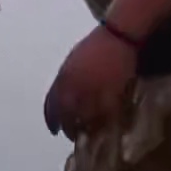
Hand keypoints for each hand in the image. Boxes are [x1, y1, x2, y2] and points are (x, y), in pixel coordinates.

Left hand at [43, 24, 137, 138]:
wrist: (117, 35)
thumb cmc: (95, 45)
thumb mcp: (72, 60)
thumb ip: (64, 79)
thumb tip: (61, 95)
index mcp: (63, 78)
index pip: (52, 106)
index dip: (52, 121)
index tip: (54, 130)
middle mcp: (75, 87)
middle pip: (68, 116)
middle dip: (69, 128)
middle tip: (72, 135)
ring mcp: (94, 90)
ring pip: (86, 118)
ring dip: (85, 128)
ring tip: (88, 133)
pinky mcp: (112, 92)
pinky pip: (105, 113)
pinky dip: (103, 122)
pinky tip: (104, 125)